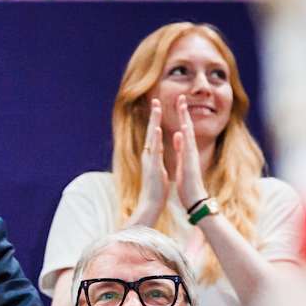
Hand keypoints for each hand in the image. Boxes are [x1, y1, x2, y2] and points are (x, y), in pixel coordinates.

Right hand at [133, 98, 170, 225]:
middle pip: (150, 132)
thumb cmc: (156, 190)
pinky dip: (155, 139)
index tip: (158, 108)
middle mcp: (148, 156)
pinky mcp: (153, 167)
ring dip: (153, 122)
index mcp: (151, 157)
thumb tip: (156, 154)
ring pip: (151, 137)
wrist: (151, 204)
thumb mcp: (157, 171)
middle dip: (153, 116)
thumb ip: (156, 161)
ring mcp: (149, 160)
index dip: (155, 121)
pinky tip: (157, 129)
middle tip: (155, 101)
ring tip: (156, 109)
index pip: (153, 135)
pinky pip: (154, 150)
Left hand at [172, 94, 208, 206]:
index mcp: (186, 149)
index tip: (178, 102)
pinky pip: (187, 148)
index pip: (184, 129)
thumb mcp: (182, 160)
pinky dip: (185, 138)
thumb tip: (178, 135)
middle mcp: (190, 150)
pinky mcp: (190, 163)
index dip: (181, 116)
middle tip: (181, 97)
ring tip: (182, 106)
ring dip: (186, 120)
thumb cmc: (188, 181)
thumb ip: (181, 148)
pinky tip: (183, 129)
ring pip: (189, 134)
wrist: (194, 197)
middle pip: (188, 127)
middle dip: (184, 112)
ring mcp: (191, 156)